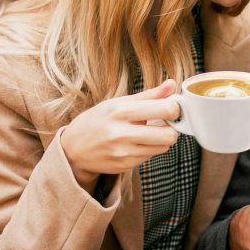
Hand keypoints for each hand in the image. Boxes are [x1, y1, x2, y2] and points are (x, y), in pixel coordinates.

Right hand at [61, 79, 179, 191]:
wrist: (73, 148)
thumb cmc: (98, 121)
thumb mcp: (118, 103)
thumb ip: (148, 95)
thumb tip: (171, 84)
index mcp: (121, 111)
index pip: (165, 110)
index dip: (175, 109)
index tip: (173, 108)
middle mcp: (122, 133)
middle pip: (169, 135)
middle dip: (173, 128)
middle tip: (166, 123)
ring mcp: (124, 152)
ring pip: (163, 147)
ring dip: (163, 139)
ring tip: (151, 132)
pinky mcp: (126, 165)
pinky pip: (151, 156)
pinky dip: (150, 149)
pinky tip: (139, 143)